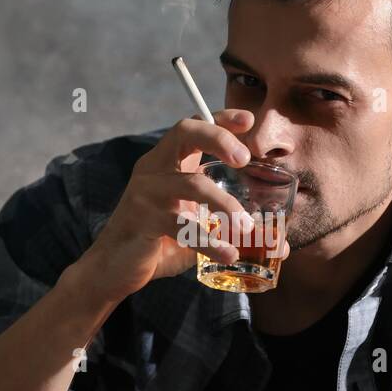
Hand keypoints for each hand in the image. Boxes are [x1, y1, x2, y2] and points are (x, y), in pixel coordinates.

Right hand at [75, 111, 290, 304]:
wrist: (112, 270)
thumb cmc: (157, 243)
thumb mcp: (196, 229)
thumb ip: (230, 230)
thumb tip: (279, 243)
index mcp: (167, 164)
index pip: (193, 127)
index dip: (220, 120)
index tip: (248, 120)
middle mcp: (153, 169)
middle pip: (185, 133)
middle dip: (219, 138)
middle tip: (244, 159)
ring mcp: (146, 193)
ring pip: (192, 184)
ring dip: (225, 204)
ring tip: (248, 228)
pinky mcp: (142, 220)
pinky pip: (182, 226)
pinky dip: (209, 241)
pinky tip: (228, 254)